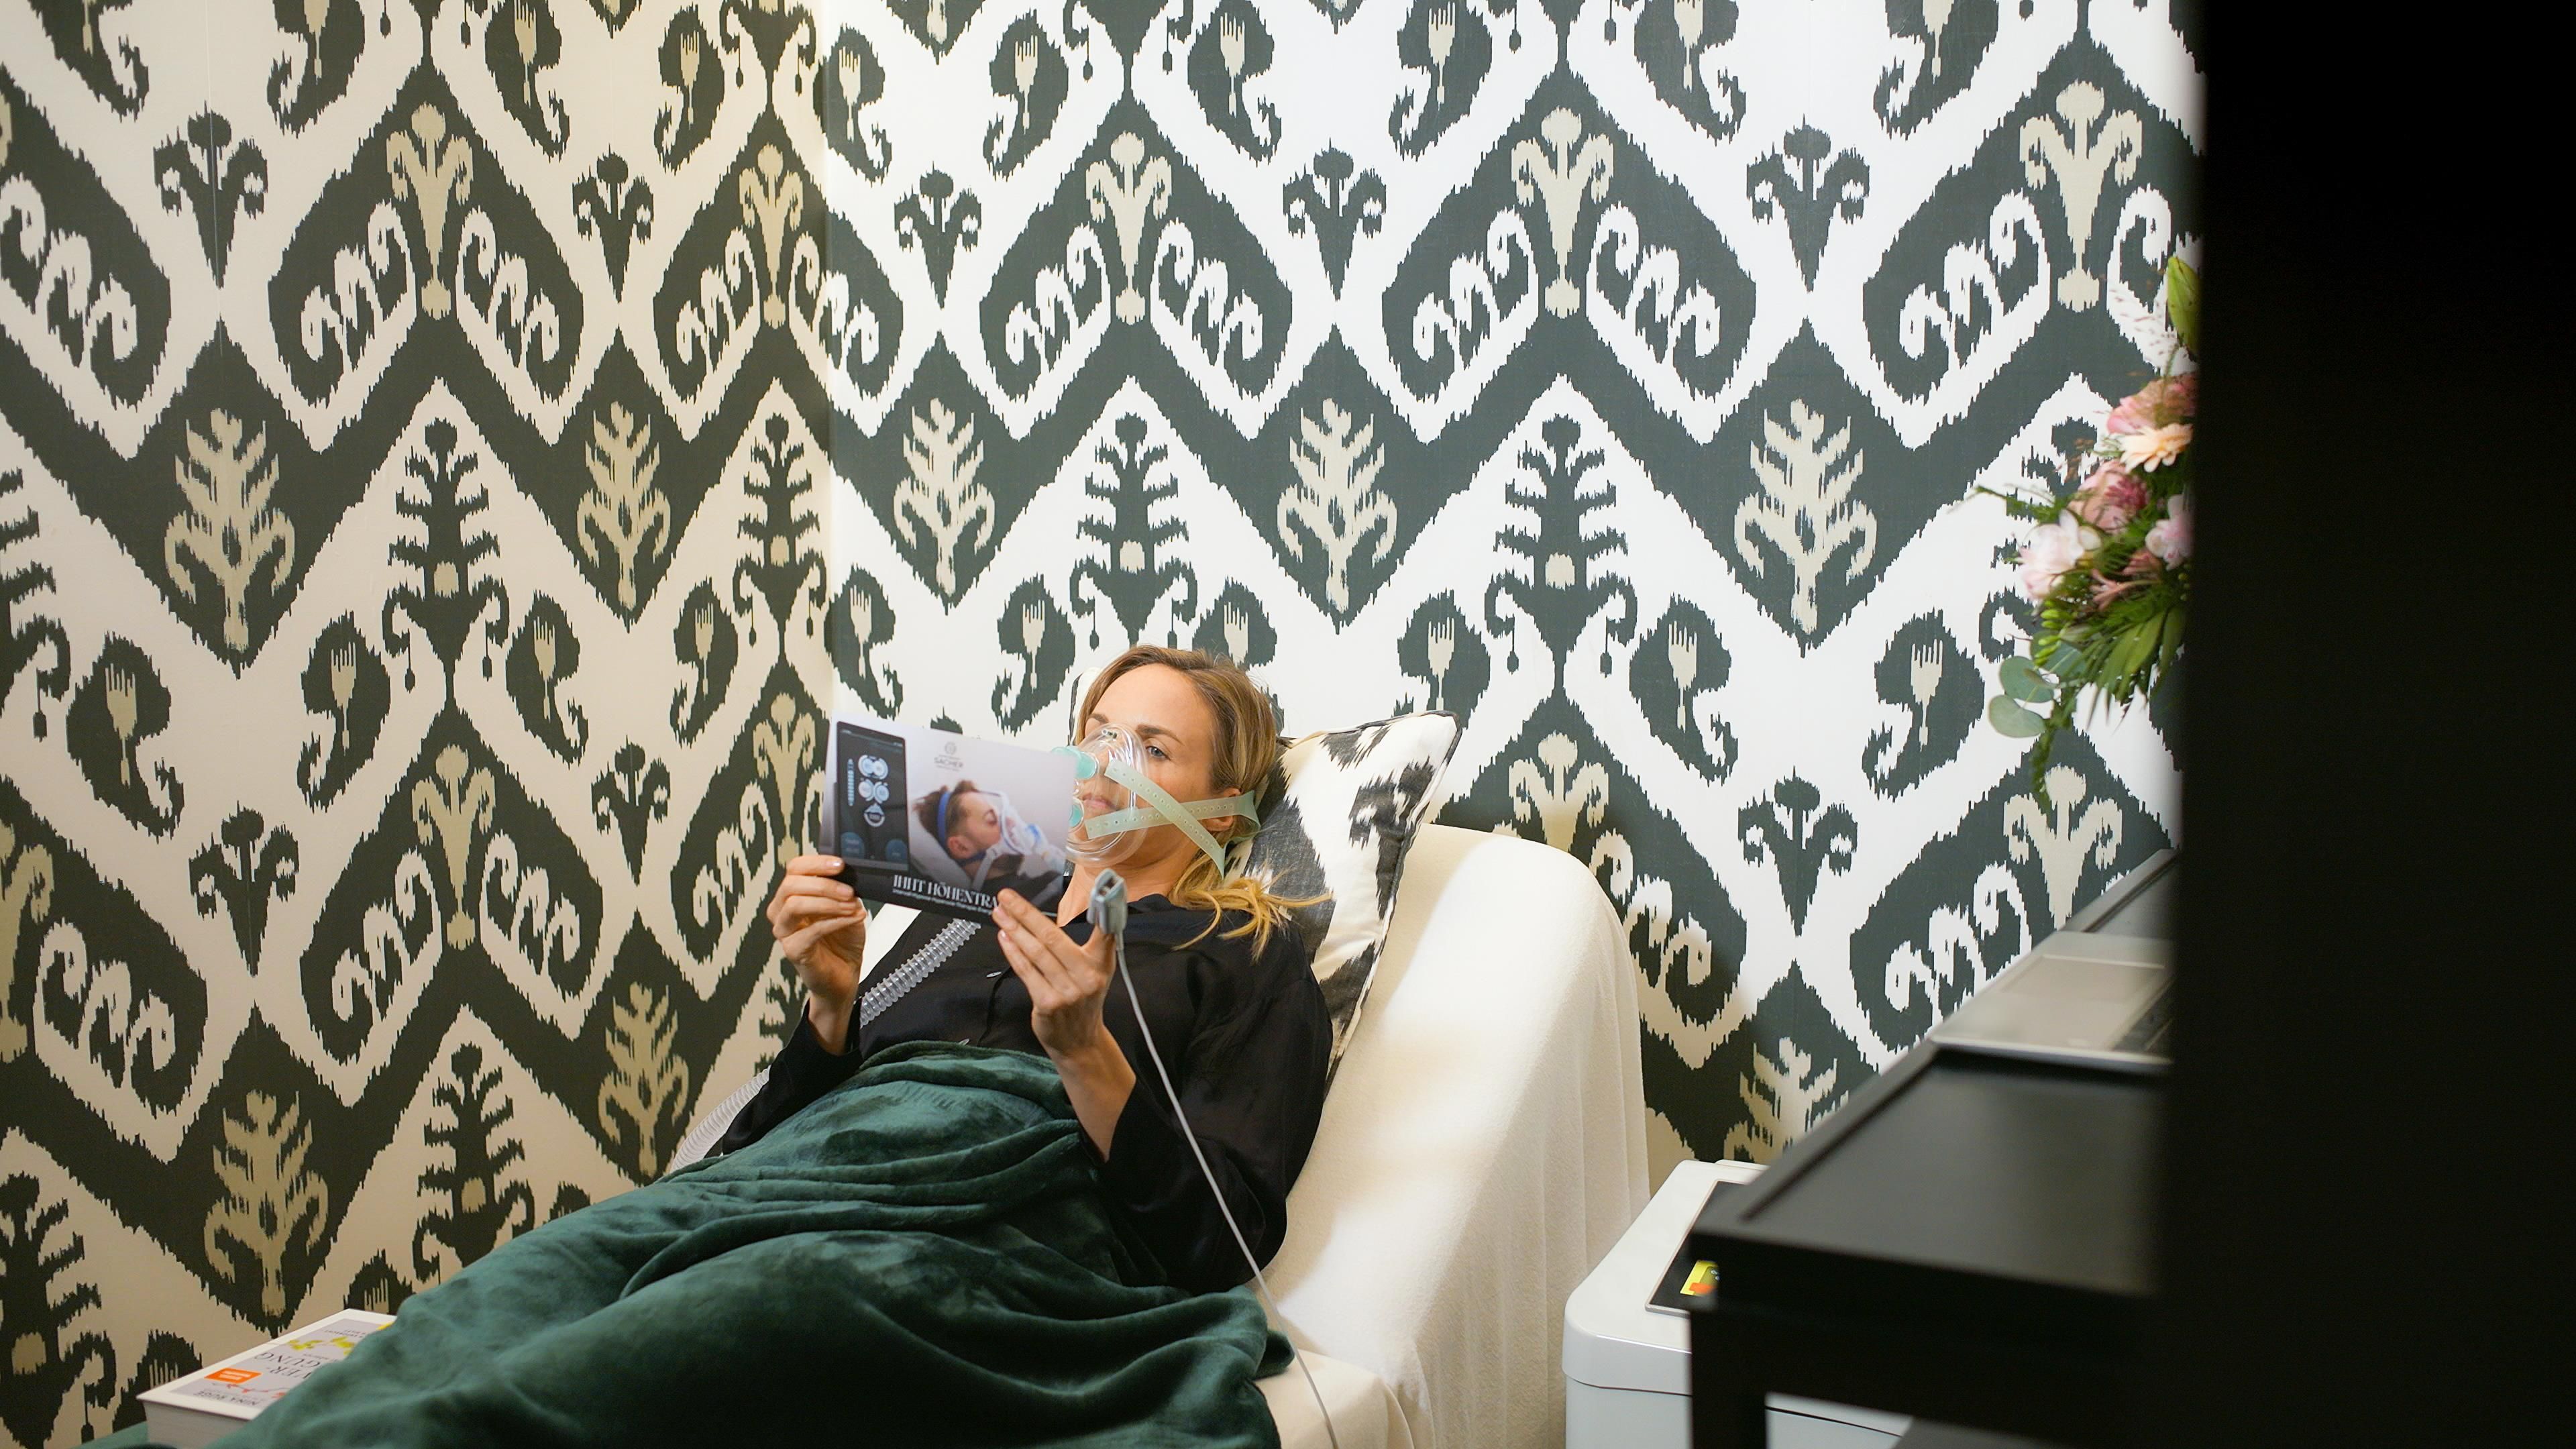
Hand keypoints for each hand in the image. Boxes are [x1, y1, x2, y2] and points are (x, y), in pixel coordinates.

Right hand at [767, 855, 865, 1049]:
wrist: (845, 974)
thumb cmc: (842, 941)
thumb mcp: (847, 907)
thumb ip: (844, 890)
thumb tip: (850, 874)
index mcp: (793, 895)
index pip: (794, 869)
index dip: (816, 862)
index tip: (840, 864)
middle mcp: (782, 911)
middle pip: (791, 885)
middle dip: (823, 884)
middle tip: (849, 890)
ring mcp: (784, 932)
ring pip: (794, 905)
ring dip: (827, 902)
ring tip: (851, 905)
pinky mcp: (793, 950)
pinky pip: (811, 930)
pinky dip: (835, 921)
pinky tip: (852, 919)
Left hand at [991, 889, 1114, 1059]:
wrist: (1080, 1042)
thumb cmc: (1084, 1000)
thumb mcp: (1097, 973)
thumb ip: (1091, 946)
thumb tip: (1063, 916)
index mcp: (1102, 964)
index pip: (1104, 932)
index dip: (1103, 909)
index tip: (1098, 888)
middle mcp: (1087, 976)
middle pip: (1052, 937)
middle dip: (1026, 913)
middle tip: (1006, 896)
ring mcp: (1066, 991)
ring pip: (1035, 952)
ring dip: (1014, 929)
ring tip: (999, 912)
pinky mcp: (1047, 1003)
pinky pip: (1026, 971)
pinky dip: (1013, 952)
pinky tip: (1003, 937)